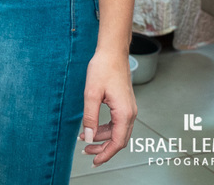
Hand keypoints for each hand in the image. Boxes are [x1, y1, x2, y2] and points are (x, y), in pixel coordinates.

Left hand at [80, 50, 136, 166]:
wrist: (112, 53)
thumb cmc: (103, 69)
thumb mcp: (91, 93)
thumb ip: (90, 117)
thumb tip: (89, 137)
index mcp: (124, 113)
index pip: (117, 142)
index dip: (106, 154)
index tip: (94, 161)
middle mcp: (130, 113)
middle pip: (118, 140)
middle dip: (102, 148)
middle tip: (85, 152)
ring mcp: (129, 109)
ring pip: (117, 132)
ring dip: (102, 138)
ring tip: (84, 139)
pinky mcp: (124, 105)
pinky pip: (116, 123)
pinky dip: (105, 128)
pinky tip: (92, 127)